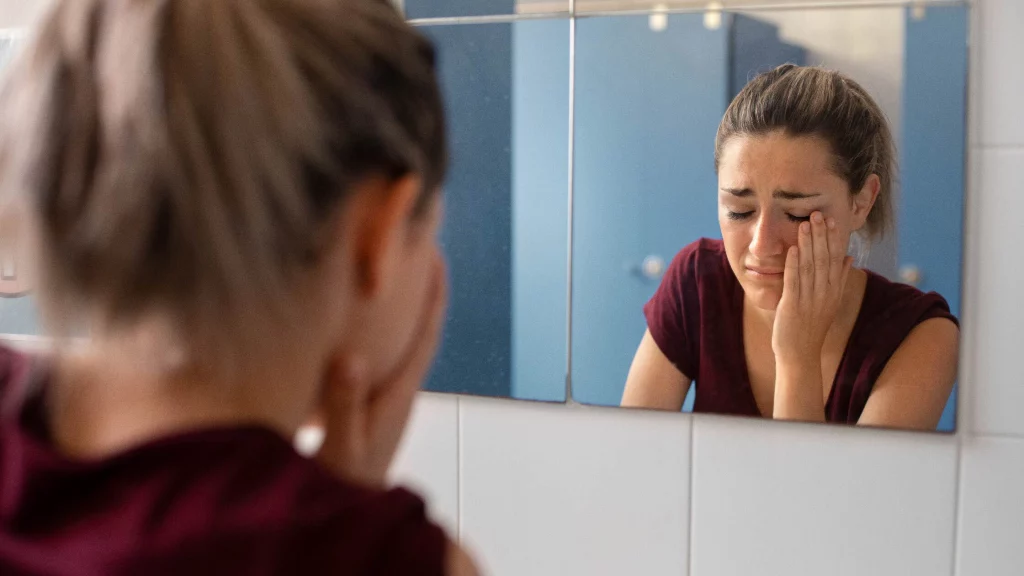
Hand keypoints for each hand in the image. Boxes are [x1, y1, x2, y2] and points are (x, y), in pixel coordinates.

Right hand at [315, 254, 447, 486]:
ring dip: (399, 307)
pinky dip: (376, 329)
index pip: (425, 335)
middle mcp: (398, 390)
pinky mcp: (370, 403)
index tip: (438, 255)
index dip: (434, 294)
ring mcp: (386, 396)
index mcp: (397, 395)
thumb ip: (345, 406)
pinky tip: (354, 319)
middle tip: (415, 247)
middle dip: (420, 289)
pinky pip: (379, 355)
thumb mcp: (341, 447)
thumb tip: (351, 357)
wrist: (349, 511)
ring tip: (387, 271)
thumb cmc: (346, 485)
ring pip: (400, 341)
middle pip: (418, 329)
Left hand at [771, 212, 852, 365]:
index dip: (834, 239)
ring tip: (806, 224)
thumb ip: (839, 278)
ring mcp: (809, 299)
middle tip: (818, 214)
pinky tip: (793, 249)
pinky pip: (795, 281)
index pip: (836, 260)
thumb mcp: (829, 301)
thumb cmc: (811, 327)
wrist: (800, 354)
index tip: (832, 220)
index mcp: (834, 291)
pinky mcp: (793, 305)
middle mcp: (825, 293)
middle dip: (821, 236)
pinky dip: (794, 264)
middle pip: (825, 259)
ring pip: (810, 266)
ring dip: (808, 244)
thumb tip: (849, 256)